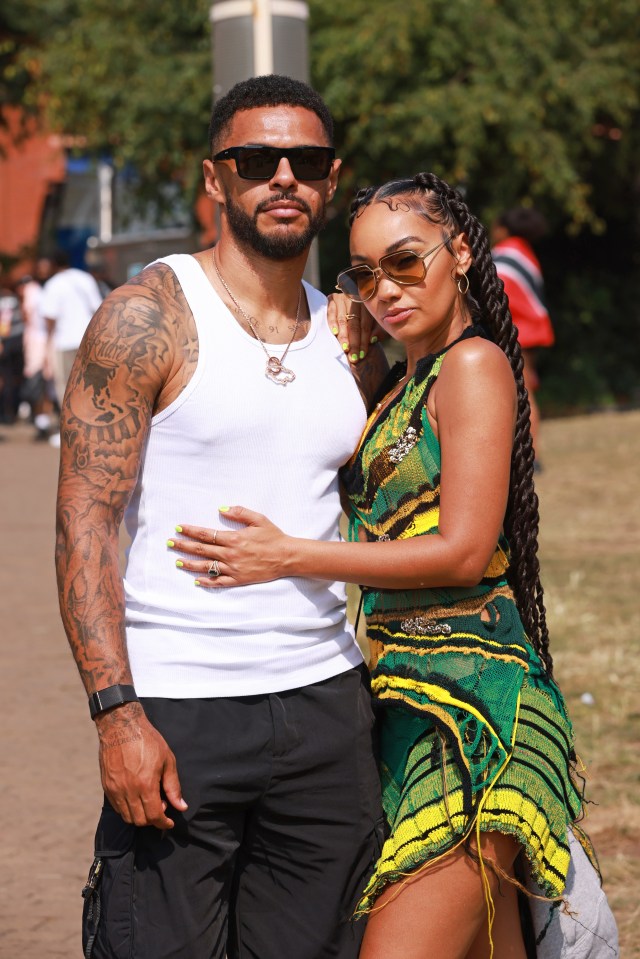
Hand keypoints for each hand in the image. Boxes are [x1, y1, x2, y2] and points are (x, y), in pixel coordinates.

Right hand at [96, 702, 186, 828]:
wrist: (121, 726)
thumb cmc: (147, 740)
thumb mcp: (167, 760)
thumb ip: (173, 786)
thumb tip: (181, 806)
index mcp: (145, 785)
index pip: (154, 816)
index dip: (163, 823)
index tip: (169, 822)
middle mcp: (128, 791)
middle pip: (140, 820)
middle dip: (152, 820)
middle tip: (160, 807)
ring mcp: (115, 790)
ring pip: (127, 816)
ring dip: (139, 816)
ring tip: (148, 801)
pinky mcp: (107, 786)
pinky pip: (117, 807)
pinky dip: (127, 809)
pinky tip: (136, 797)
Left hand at [170, 506, 289, 587]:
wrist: (287, 557)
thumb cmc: (273, 537)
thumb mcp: (259, 519)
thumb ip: (240, 512)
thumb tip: (221, 509)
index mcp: (234, 538)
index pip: (206, 534)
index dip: (190, 531)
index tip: (178, 528)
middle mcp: (230, 554)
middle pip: (202, 550)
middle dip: (184, 546)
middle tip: (170, 543)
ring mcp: (233, 569)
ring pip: (206, 566)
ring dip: (190, 564)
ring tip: (177, 561)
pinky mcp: (238, 579)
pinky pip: (219, 582)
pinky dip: (206, 582)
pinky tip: (196, 580)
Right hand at [327, 293, 386, 363]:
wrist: (348, 296)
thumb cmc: (363, 315)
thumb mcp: (375, 320)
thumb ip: (378, 330)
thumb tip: (373, 340)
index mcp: (368, 306)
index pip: (365, 326)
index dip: (364, 341)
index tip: (362, 355)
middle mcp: (356, 300)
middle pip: (354, 325)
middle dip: (354, 343)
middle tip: (353, 357)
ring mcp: (343, 298)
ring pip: (343, 320)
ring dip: (343, 336)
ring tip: (345, 349)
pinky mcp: (332, 299)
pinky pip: (331, 312)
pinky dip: (332, 323)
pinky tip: (335, 333)